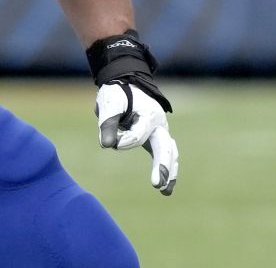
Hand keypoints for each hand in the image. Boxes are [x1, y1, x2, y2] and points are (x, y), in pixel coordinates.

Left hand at [96, 81, 178, 195]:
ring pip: (170, 154)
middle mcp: (159, 125)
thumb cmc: (118, 92)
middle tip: (156, 183)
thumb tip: (106, 145)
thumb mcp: (110, 102)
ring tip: (165, 191)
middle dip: (161, 165)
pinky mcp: (157, 139)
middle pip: (164, 147)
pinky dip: (168, 170)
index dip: (123, 140)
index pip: (138, 135)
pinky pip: (167, 156)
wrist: (127, 83)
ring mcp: (161, 132)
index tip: (109, 142)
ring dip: (168, 172)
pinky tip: (166, 188)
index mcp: (149, 114)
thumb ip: (108, 122)